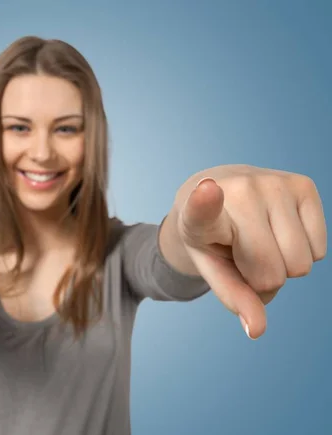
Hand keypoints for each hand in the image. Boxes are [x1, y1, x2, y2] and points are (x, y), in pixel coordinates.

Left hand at [175, 165, 326, 338]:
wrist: (214, 190)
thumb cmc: (213, 237)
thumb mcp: (212, 268)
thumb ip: (233, 297)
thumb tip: (256, 329)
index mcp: (200, 214)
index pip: (203, 208)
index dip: (205, 202)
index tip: (207, 190)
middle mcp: (239, 191)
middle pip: (272, 272)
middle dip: (262, 276)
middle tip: (242, 254)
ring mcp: (273, 183)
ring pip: (300, 264)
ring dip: (284, 264)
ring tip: (259, 240)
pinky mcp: (304, 184)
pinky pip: (320, 251)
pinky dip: (303, 252)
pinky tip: (279, 230)